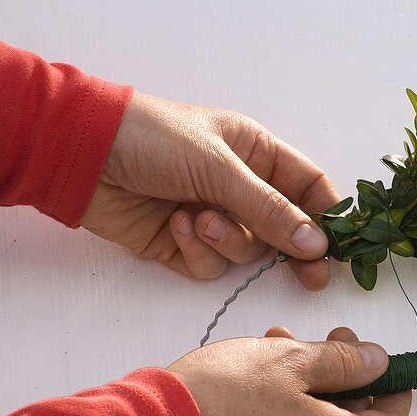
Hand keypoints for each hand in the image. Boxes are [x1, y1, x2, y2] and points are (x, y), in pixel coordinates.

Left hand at [82, 92, 337, 289]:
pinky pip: (211, 265)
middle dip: (288, 248)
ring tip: (197, 220)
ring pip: (247, 251)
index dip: (327, 215)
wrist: (78, 154)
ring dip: (227, 241)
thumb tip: (318, 244)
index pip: (308, 187)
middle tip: (308, 276)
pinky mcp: (183, 245)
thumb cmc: (153, 139)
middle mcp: (240, 187)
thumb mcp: (220, 167)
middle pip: (284, 229)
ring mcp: (212, 217)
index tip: (338, 247)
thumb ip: (271, 210)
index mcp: (257, 154)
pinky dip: (197, 251)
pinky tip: (175, 225)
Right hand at [169, 326, 412, 415]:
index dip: (396, 397)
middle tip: (334, 338)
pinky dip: (288, 402)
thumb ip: (343, 361)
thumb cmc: (227, 392)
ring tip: (284, 340)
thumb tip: (378, 362)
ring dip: (311, 382)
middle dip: (347, 376)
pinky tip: (262, 366)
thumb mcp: (293, 360)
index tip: (392, 370)